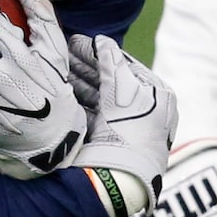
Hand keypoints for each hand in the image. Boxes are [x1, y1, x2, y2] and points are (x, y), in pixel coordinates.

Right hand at [68, 34, 177, 215]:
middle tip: (63, 52)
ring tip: (57, 68)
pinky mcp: (109, 142)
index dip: (100, 52)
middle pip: (111, 81)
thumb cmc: (130, 127)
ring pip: (99, 97)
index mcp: (158, 96)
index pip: (125, 66)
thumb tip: (101, 41)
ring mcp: (126, 127)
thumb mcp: (124, 86)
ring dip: (78, 82)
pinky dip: (77, 101)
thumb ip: (111, 61)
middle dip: (86, 66)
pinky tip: (62, 90)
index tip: (78, 41)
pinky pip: (91, 114)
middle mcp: (145, 111)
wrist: (120, 176)